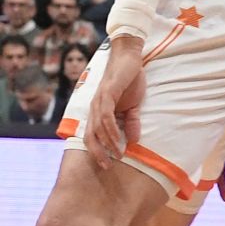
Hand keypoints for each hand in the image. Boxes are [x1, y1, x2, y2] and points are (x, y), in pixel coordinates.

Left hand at [84, 39, 146, 168]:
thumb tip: (133, 140)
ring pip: (97, 128)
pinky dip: (111, 129)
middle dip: (97, 153)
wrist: (129, 59)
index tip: (107, 164)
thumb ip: (132, 122)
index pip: (93, 136)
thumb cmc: (129, 81)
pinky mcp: (107, 94)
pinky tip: (118, 138)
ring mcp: (99, 101)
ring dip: (107, 143)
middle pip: (89, 136)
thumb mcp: (133, 106)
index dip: (98, 151)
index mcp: (99, 111)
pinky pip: (106, 116)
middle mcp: (94, 108)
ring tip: (117, 155)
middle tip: (107, 166)